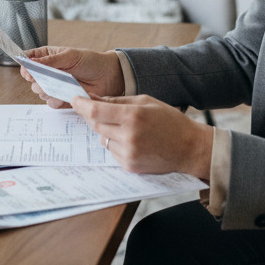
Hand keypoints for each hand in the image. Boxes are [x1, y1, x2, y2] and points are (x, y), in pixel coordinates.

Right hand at [19, 46, 124, 107]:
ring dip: (49, 90)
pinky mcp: (61, 98)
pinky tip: (66, 95)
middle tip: (50, 78)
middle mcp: (48, 72)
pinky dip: (57, 100)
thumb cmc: (91, 61)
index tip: (28, 71)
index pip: (28, 60)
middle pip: (32, 79)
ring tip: (63, 85)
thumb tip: (31, 62)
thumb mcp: (71, 55)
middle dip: (39, 80)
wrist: (108, 76)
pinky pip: (51, 102)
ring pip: (40, 92)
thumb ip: (51, 60)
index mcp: (48, 57)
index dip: (26, 66)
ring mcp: (54, 86)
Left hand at [71, 95, 212, 179]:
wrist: (189, 148)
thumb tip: (93, 99)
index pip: (96, 111)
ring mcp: (128, 154)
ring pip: (103, 138)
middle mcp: (128, 137)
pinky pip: (112, 151)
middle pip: (96, 125)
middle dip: (92, 116)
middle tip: (95, 109)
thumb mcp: (146, 101)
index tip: (75, 99)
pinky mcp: (129, 166)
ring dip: (107, 130)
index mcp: (133, 116)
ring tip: (125, 126)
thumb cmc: (170, 121)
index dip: (81, 105)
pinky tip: (132, 140)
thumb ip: (118, 101)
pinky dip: (116, 143)